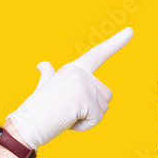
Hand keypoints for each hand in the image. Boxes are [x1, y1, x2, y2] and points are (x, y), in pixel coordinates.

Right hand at [6, 27, 133, 149]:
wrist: (25, 124)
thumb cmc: (36, 109)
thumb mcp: (44, 87)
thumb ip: (48, 74)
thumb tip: (42, 64)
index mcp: (74, 69)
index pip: (97, 54)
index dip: (115, 43)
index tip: (131, 32)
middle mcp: (81, 72)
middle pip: (106, 96)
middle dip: (91, 110)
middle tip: (67, 111)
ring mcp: (84, 84)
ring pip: (103, 109)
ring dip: (87, 119)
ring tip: (66, 115)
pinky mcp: (85, 98)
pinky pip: (96, 119)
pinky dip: (84, 126)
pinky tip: (67, 121)